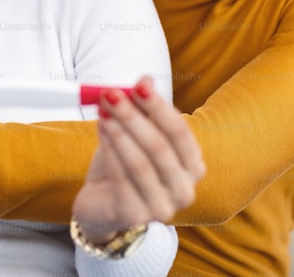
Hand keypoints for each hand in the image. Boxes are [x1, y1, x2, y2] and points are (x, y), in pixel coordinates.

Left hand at [72, 77, 205, 243]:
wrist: (102, 204)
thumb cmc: (124, 165)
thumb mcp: (135, 134)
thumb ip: (143, 109)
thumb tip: (146, 78)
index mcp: (193, 166)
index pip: (180, 132)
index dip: (158, 106)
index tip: (138, 85)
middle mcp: (184, 190)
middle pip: (159, 146)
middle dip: (133, 116)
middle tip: (110, 94)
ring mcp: (162, 207)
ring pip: (140, 163)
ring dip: (119, 133)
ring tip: (102, 112)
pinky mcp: (136, 216)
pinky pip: (122, 179)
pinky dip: (110, 152)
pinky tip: (100, 132)